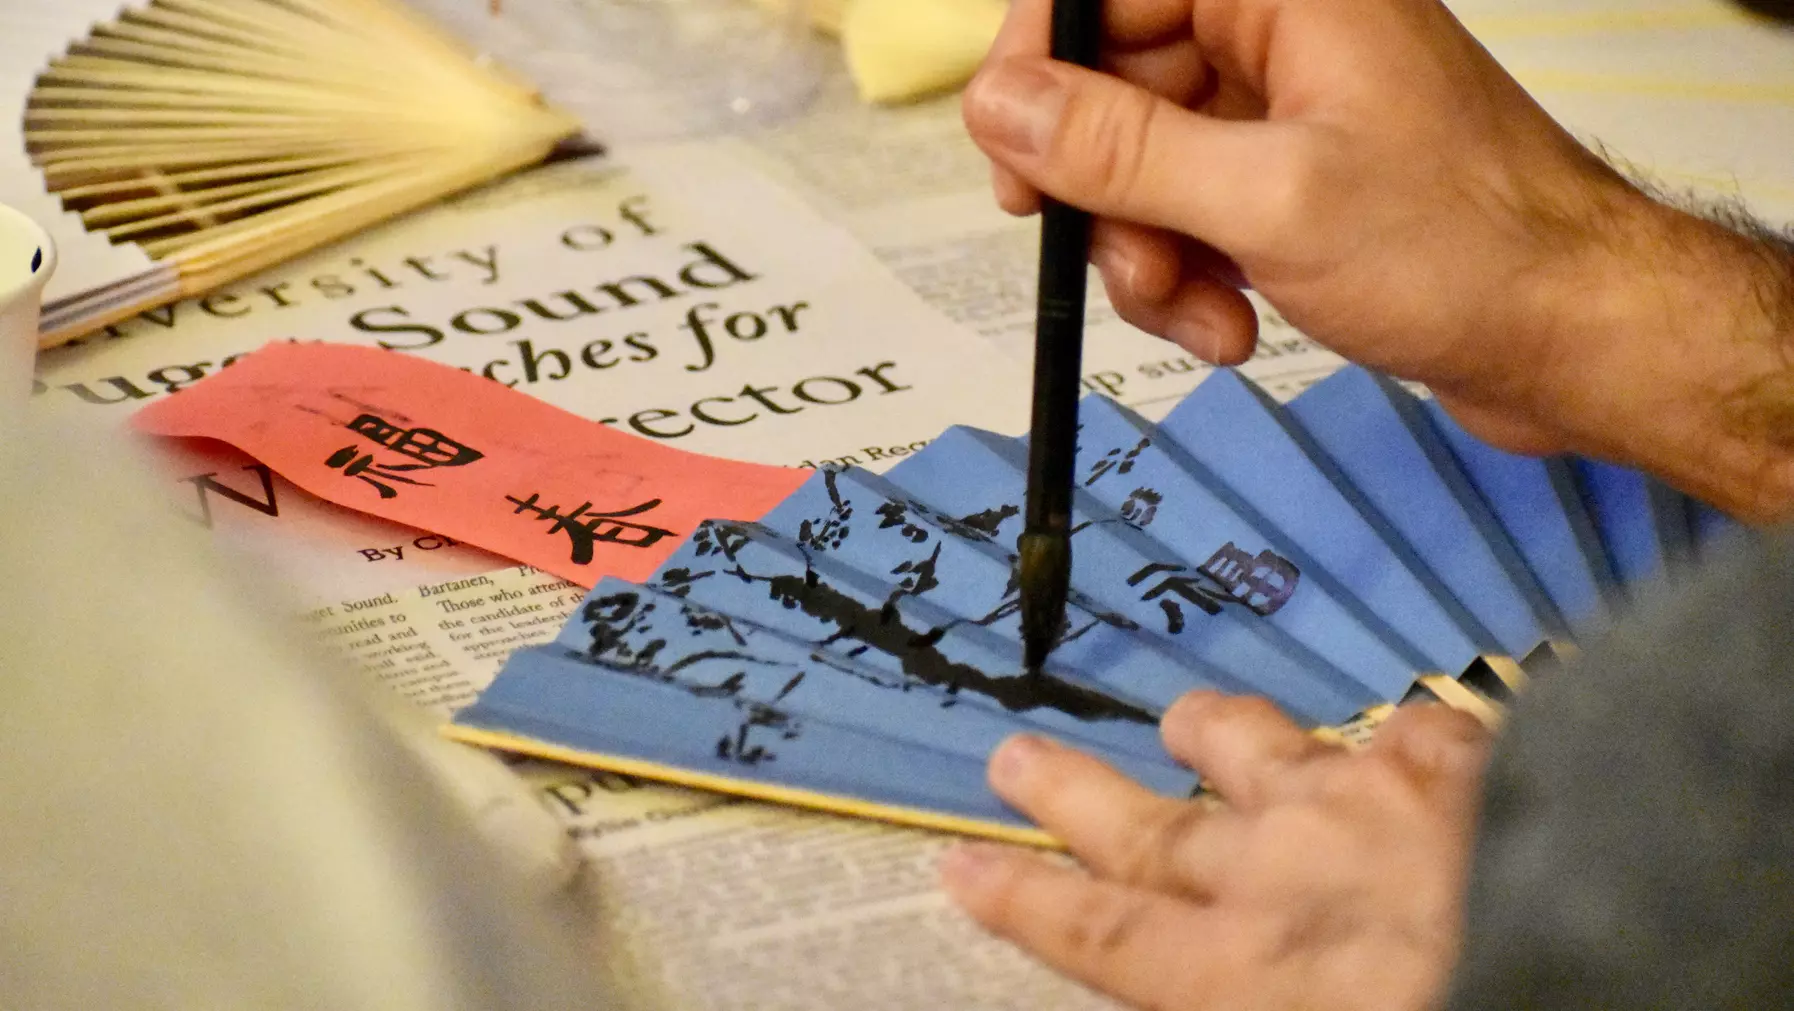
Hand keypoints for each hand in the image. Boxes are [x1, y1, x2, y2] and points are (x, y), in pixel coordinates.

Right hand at [941, 692, 1491, 1010]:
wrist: (1631, 960)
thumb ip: (1250, 994)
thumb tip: (1215, 981)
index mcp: (1241, 974)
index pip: (1102, 934)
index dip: (1023, 898)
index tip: (961, 862)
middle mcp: (1277, 874)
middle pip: (1147, 828)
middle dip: (1069, 795)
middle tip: (1013, 755)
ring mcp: (1361, 802)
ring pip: (1257, 747)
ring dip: (1214, 734)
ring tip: (1186, 718)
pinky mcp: (1453, 759)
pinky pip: (1401, 733)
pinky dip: (1389, 744)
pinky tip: (1399, 744)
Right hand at [963, 0, 1793, 518]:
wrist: (1576, 337)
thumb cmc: (1464, 251)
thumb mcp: (1265, 202)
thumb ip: (1118, 150)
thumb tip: (997, 103)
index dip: (1044, 65)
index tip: (1020, 161)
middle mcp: (1280, 32)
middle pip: (1115, 85)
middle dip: (1107, 196)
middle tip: (1130, 266)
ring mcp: (1286, 108)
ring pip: (1143, 164)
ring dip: (1150, 256)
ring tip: (1204, 317)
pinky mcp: (1292, 177)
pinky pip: (1189, 212)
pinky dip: (1192, 277)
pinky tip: (1233, 326)